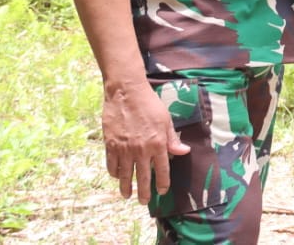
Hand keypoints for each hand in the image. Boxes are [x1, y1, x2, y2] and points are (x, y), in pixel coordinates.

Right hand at [101, 78, 188, 203]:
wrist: (126, 93)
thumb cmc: (149, 104)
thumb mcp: (166, 120)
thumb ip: (172, 139)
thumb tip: (183, 152)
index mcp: (157, 144)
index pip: (162, 170)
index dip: (163, 183)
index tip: (162, 191)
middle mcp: (141, 150)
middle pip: (143, 178)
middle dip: (144, 192)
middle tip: (143, 201)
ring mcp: (124, 149)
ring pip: (125, 175)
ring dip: (126, 187)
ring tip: (127, 195)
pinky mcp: (110, 145)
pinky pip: (112, 165)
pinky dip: (114, 173)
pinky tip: (117, 176)